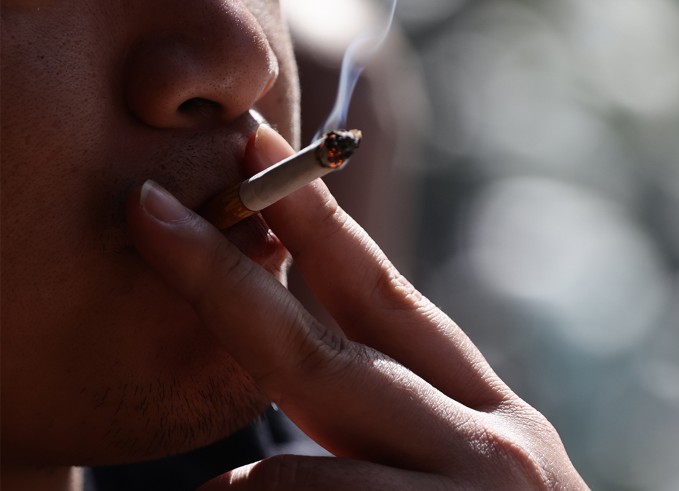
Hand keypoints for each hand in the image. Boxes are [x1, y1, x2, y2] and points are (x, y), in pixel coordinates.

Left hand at [127, 125, 588, 489]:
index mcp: (488, 413)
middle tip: (150, 213)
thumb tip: (295, 357)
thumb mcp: (467, 469)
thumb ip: (400, 410)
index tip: (260, 161)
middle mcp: (493, 445)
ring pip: (301, 482)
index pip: (387, 300)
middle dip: (227, 281)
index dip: (317, 226)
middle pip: (326, 351)